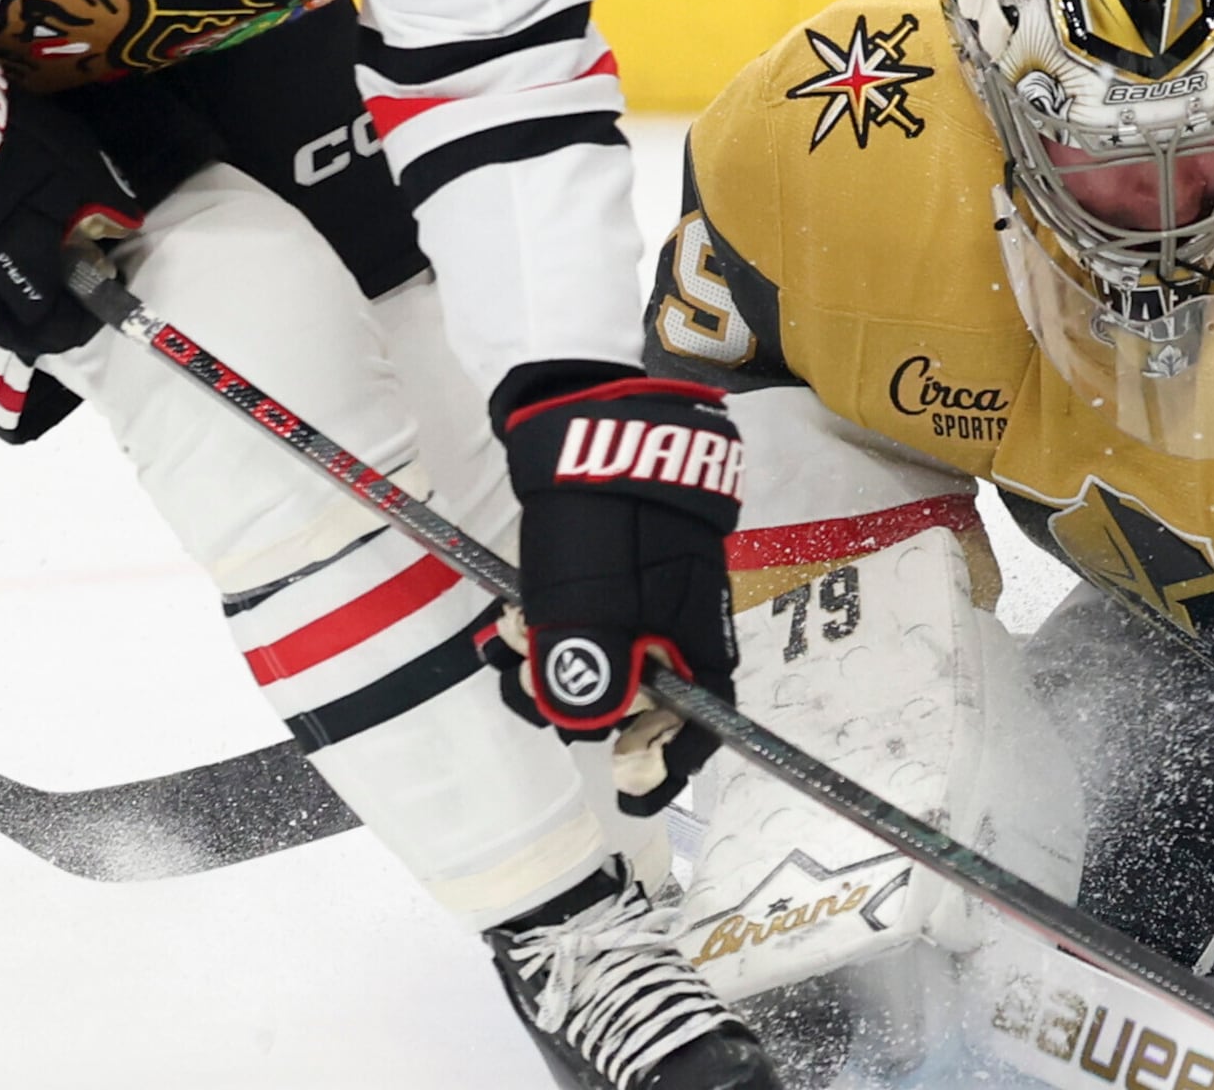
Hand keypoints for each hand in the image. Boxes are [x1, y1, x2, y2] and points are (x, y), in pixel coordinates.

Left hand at [491, 365, 744, 813]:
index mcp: (695, 636)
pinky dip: (554, 632)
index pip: (704, 725)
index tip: (630, 794)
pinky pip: (592, 621)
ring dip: (555, 667)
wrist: (597, 419)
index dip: (668, 766)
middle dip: (583, 706)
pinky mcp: (622, 566)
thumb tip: (589, 728)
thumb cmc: (602, 518)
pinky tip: (516, 619)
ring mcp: (653, 591)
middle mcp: (683, 621)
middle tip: (526, 686)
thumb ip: (590, 675)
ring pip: (609, 658)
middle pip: (644, 698)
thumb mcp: (587, 604)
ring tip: (509, 645)